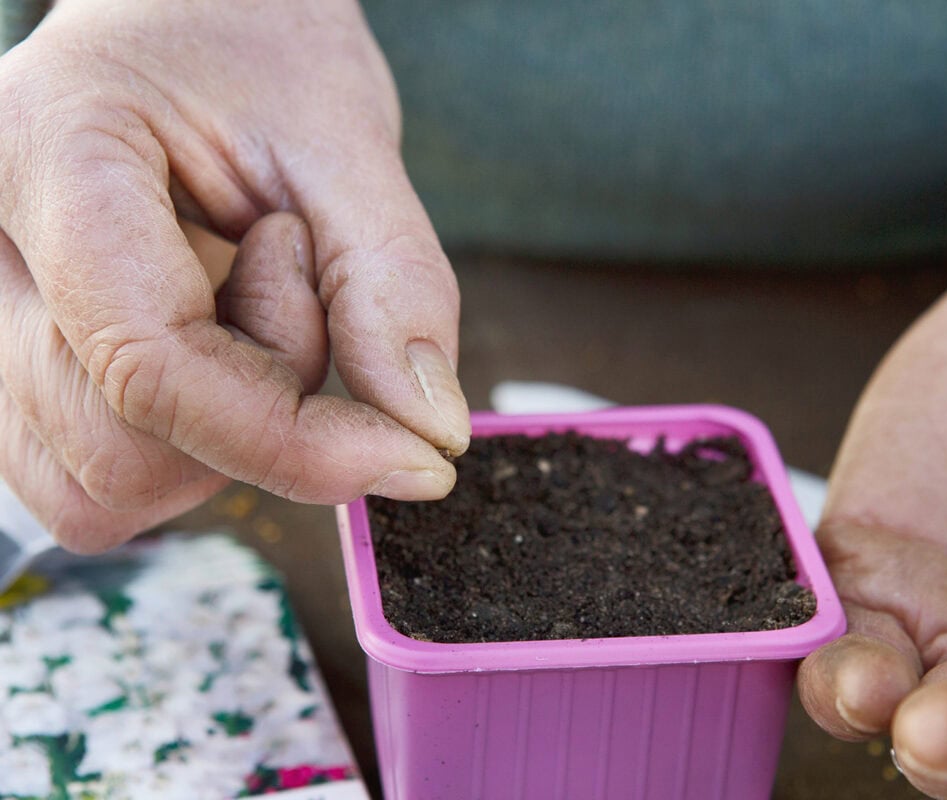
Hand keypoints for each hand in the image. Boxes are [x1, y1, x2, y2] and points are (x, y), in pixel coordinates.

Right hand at [0, 0, 469, 551]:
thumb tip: (429, 430)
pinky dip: (189, 447)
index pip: (149, 365)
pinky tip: (215, 344)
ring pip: (103, 485)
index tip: (420, 459)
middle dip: (265, 405)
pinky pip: (95, 478)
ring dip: (225, 432)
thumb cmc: (253, 44)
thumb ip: (389, 281)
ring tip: (247, 291)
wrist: (186, 16)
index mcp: (42, 157)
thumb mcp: (342, 135)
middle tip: (298, 267)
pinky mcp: (16, 369)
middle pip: (123, 448)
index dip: (295, 440)